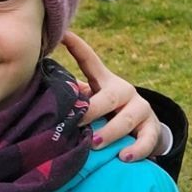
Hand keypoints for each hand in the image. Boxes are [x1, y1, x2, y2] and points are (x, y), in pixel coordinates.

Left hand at [61, 31, 161, 160]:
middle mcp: (124, 91)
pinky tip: (124, 157)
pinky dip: (136, 150)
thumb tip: (38, 94)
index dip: (77, 47)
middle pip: (109, 97)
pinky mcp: (152, 129)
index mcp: (105, 82)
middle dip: (92, 109)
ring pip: (127, 119)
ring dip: (110, 132)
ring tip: (94, 143)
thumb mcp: (92, 102)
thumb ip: (74, 98)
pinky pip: (147, 139)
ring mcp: (141, 109)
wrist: (143, 130)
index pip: (90, 61)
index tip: (63, 34)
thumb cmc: (106, 115)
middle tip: (77, 121)